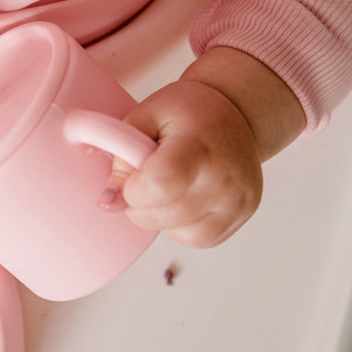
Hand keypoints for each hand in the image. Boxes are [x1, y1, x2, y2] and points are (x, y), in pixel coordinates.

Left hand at [104, 79, 262, 248]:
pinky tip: (184, 197)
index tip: (131, 175)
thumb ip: (121, 152)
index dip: (132, 189)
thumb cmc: (189, 112)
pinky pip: (197, 239)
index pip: (160, 184)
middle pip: (162, 215)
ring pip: (176, 233)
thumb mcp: (146, 114)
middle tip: (148, 174)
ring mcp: (237, 202)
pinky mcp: (241, 217)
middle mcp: (224, 179)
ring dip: (159, 214)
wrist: (236, 114)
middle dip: (139, 202)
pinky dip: (181, 224)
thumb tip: (109, 201)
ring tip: (170, 183)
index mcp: (198, 147)